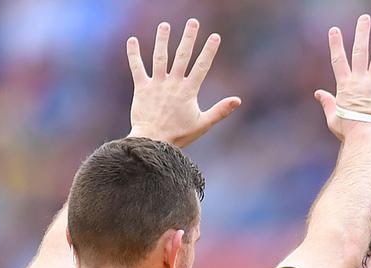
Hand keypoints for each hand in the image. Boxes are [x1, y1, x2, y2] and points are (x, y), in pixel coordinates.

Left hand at [127, 19, 240, 147]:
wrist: (153, 142)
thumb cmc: (179, 135)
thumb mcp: (203, 124)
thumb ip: (220, 111)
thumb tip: (238, 100)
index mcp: (188, 91)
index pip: (201, 66)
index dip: (209, 51)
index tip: (215, 36)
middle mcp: (173, 83)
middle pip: (182, 55)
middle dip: (188, 38)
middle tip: (193, 22)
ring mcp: (156, 84)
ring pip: (160, 57)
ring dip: (162, 39)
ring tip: (165, 25)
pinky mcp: (142, 88)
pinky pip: (137, 68)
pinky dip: (133, 54)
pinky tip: (132, 40)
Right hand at [315, 15, 370, 140]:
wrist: (364, 137)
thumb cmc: (348, 131)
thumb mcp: (333, 117)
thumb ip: (327, 103)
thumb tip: (318, 93)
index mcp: (345, 86)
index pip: (338, 61)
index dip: (336, 44)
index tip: (334, 30)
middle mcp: (360, 81)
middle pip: (360, 52)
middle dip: (362, 33)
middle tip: (365, 18)